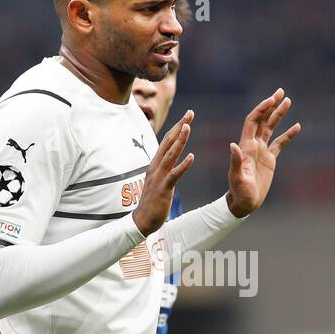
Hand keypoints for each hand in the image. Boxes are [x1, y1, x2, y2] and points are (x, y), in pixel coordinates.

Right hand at [132, 110, 194, 235]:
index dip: (177, 127)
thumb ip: (163, 168)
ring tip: (188, 127)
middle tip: (190, 112)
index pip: (167, 141)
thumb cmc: (152, 201)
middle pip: (168, 142)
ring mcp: (159, 177)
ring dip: (180, 140)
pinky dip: (183, 165)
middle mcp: (156, 167)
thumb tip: (169, 159)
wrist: (142, 220)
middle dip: (179, 126)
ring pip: (171, 155)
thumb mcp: (157, 180)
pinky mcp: (163, 188)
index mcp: (155, 164)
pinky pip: (174, 175)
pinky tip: (192, 157)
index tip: (187, 116)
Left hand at [226, 88, 300, 216]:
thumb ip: (236, 162)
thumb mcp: (237, 178)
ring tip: (288, 101)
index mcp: (246, 146)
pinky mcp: (270, 159)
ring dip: (279, 114)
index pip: (253, 121)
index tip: (272, 99)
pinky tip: (297, 126)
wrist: (244, 203)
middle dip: (271, 105)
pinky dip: (288, 134)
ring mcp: (262, 151)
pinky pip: (280, 143)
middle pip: (262, 119)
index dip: (261, 109)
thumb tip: (234, 145)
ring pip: (271, 128)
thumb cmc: (239, 193)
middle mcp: (253, 145)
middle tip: (281, 91)